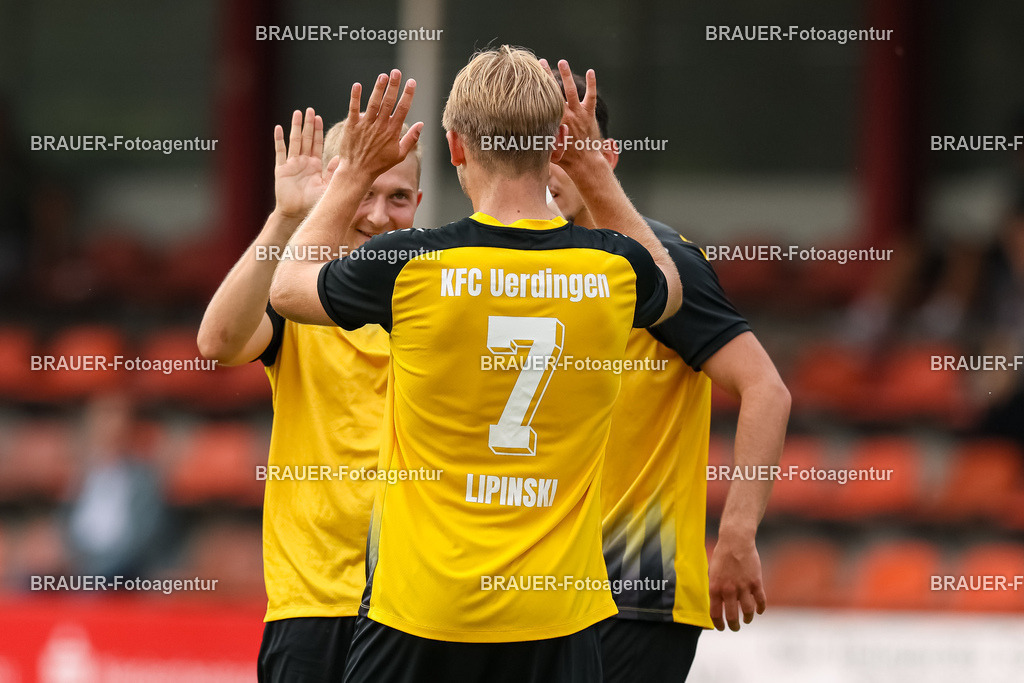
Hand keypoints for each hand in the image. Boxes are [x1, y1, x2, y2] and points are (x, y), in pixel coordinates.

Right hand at [273, 108, 338, 219]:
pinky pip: (280, 152)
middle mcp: (303, 162)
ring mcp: (292, 164)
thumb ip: (333, 172)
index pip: (316, 144)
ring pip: (294, 141)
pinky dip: (279, 140)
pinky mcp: (281, 169)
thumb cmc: (312, 202)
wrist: (296, 213)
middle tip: (310, 110)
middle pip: (306, 139)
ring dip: (295, 127)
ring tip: (298, 113)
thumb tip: (342, 158)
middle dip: (308, 124)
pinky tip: (278, 128)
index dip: (317, 131)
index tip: (319, 117)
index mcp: (314, 165)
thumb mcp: (326, 186)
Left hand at [334, 69, 422, 180]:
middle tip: (397, 72)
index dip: (407, 94)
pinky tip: (357, 85)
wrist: (357, 171)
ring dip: (378, 88)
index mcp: (392, 132)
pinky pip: (353, 109)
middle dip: (393, 86)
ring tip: (383, 76)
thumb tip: (421, 124)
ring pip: (373, 103)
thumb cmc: (379, 164)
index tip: (411, 82)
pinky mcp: (352, 126)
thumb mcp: (399, 155)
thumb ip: (411, 139)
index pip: (402, 109)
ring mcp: (365, 125)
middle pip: (388, 102)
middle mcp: (379, 126)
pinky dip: (355, 97)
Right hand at [539, 58, 604, 173]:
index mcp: (553, 121)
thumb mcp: (546, 148)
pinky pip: (590, 96)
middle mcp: (564, 114)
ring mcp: (577, 113)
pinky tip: (591, 71)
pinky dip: (591, 84)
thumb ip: (537, 138)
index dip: (535, 89)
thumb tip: (520, 135)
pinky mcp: (588, 114)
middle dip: (546, 76)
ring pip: (570, 90)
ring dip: (566, 75)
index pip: (542, 101)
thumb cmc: (563, 158)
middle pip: (553, 91)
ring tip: (562, 61)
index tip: (528, 78)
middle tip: (540, 62)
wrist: (583, 162)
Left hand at [708, 533, 767, 630]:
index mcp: (715, 588)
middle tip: (735, 627)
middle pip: (733, 617)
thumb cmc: (721, 556)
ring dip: (748, 618)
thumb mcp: (712, 573)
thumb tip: (717, 604)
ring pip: (748, 611)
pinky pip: (760, 601)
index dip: (718, 624)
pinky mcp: (756, 582)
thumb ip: (715, 589)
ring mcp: (743, 587)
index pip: (715, 614)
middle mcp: (729, 590)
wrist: (735, 541)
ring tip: (747, 620)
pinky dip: (760, 608)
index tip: (721, 628)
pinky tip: (759, 611)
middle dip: (734, 626)